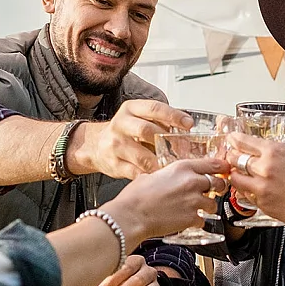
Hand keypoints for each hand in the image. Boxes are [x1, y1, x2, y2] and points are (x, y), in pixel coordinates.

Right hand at [71, 100, 192, 180]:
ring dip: (160, 163)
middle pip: (147, 131)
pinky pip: (136, 172)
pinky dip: (150, 176)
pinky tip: (160, 177)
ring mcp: (116, 145)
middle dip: (168, 142)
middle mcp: (121, 124)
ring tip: (174, 167)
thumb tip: (188, 131)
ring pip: (142, 155)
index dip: (173, 116)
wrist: (96, 146)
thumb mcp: (138, 118)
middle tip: (183, 150)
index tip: (188, 124)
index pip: (154, 108)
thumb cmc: (125, 132)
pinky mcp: (114, 164)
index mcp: (131, 109)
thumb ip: (160, 122)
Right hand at [105, 157, 227, 245]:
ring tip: (194, 209)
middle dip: (217, 188)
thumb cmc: (135, 197)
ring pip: (213, 204)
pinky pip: (202, 220)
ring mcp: (194, 201)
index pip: (213, 163)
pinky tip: (184, 221)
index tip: (225, 169)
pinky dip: (196, 222)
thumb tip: (165, 179)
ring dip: (206, 207)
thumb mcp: (151, 176)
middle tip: (210, 192)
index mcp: (182, 168)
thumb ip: (166, 175)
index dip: (222, 167)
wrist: (131, 216)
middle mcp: (192, 182)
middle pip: (219, 183)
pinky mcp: (192, 218)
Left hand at [225, 135, 284, 228]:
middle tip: (235, 158)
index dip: (234, 140)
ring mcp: (261, 188)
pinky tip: (255, 190)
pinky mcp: (262, 205)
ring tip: (244, 176)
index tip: (232, 140)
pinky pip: (245, 196)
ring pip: (235, 179)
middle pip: (234, 159)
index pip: (243, 141)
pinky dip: (246, 191)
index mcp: (275, 151)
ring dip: (237, 176)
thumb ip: (284, 153)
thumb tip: (274, 153)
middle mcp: (264, 168)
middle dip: (233, 158)